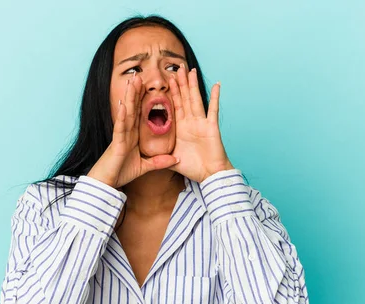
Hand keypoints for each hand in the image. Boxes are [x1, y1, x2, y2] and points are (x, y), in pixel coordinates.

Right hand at [87, 73, 179, 187]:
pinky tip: (124, 105)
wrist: (106, 183)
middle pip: (133, 109)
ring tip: (132, 82)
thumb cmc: (120, 173)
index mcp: (132, 136)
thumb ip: (158, 162)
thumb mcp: (144, 167)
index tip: (147, 86)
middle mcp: (126, 132)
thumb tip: (175, 159)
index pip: (139, 114)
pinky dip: (122, 116)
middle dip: (136, 93)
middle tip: (139, 76)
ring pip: (126, 113)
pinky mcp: (116, 144)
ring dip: (129, 97)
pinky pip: (120, 128)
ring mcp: (120, 136)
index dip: (143, 100)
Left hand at [168, 64, 233, 182]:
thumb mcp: (172, 159)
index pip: (174, 106)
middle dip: (181, 82)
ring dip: (193, 85)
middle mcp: (191, 122)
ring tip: (190, 70)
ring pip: (195, 99)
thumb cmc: (193, 168)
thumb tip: (148, 156)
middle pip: (184, 98)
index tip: (166, 80)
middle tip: (177, 67)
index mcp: (181, 128)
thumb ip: (161, 156)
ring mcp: (202, 123)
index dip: (170, 93)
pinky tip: (216, 85)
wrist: (210, 176)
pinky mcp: (211, 127)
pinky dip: (215, 97)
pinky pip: (213, 110)